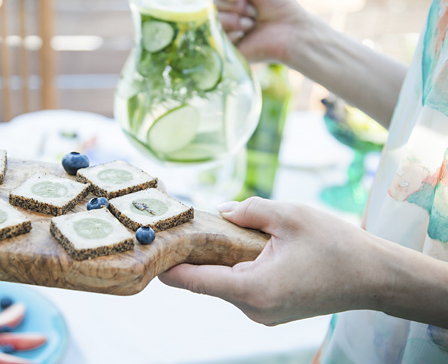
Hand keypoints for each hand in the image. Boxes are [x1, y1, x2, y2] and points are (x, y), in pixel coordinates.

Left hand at [158, 197, 384, 325]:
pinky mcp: (270, 311)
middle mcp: (253, 309)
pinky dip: (235, 268)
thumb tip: (221, 211)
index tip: (151, 250)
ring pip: (223, 284)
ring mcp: (262, 314)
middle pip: (206, 282)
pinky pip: (240, 287)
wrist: (374, 277)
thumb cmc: (336, 246)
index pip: (195, 281)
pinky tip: (243, 247)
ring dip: (217, 260)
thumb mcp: (289, 215)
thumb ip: (248, 210)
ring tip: (218, 230)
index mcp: (253, 289)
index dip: (169, 266)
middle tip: (184, 226)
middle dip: (194, 254)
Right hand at [218, 0, 308, 63]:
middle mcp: (222, 10)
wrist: (289, 31)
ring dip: (235, 20)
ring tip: (251, 24)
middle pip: (211, 3)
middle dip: (235, 6)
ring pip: (213, 20)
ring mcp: (221, 29)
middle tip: (253, 11)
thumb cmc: (276, 4)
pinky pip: (216, 37)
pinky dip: (233, 34)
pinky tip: (245, 36)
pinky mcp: (222, 46)